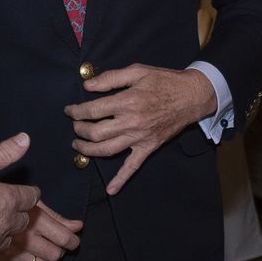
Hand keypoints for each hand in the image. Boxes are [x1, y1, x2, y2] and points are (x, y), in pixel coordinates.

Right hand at [0, 133, 39, 260]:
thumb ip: (3, 152)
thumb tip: (25, 139)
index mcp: (9, 199)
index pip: (32, 197)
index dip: (28, 193)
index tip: (24, 192)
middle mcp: (6, 223)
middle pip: (24, 220)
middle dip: (19, 213)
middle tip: (6, 206)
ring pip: (9, 238)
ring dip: (5, 230)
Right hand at [0, 201, 83, 260]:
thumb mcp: (30, 201)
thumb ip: (56, 215)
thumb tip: (79, 226)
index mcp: (36, 219)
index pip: (65, 238)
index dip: (72, 241)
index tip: (71, 241)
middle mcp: (27, 238)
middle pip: (55, 254)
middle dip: (57, 249)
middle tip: (51, 242)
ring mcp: (13, 253)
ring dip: (42, 260)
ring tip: (34, 249)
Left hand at [65, 64, 215, 195]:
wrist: (191, 96)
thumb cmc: (164, 81)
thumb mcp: (138, 71)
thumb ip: (111, 78)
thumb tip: (87, 85)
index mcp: (127, 101)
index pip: (93, 111)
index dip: (77, 111)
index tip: (70, 110)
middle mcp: (131, 122)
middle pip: (95, 133)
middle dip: (79, 130)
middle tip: (75, 125)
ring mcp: (140, 138)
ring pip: (107, 150)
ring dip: (88, 151)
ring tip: (78, 146)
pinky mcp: (148, 147)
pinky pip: (132, 167)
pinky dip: (121, 180)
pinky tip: (111, 190)